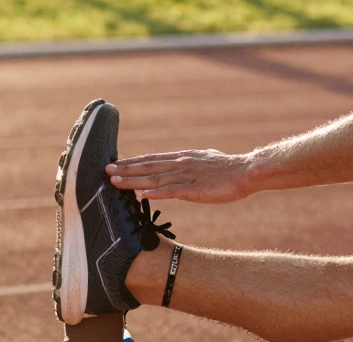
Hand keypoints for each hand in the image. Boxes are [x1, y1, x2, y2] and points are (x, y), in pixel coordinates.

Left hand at [107, 149, 252, 203]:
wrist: (246, 171)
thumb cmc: (229, 169)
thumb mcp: (207, 161)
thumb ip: (192, 164)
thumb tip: (184, 164)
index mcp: (183, 158)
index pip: (153, 159)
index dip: (134, 162)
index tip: (117, 163)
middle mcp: (181, 164)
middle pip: (148, 166)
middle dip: (125, 169)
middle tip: (106, 170)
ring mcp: (186, 176)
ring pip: (153, 178)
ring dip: (132, 180)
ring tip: (114, 181)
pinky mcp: (193, 189)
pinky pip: (170, 191)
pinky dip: (154, 192)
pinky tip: (141, 194)